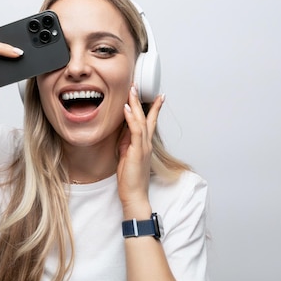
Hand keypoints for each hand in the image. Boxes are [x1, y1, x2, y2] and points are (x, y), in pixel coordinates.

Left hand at [117, 86, 164, 215]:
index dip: (152, 108)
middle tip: (138, 85)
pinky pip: (135, 130)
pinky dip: (131, 118)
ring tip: (132, 90)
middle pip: (146, 117)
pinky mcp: (137, 151)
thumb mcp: (126, 156)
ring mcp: (143, 147)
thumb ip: (127, 142)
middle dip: (142, 100)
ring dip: (136, 104)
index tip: (156, 96)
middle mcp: (146, 144)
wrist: (134, 195)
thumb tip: (124, 130)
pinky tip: (126, 108)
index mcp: (144, 145)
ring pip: (141, 120)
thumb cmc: (130, 179)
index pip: (150, 122)